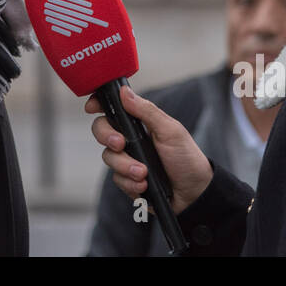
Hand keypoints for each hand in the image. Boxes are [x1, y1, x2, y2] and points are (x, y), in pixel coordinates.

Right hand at [86, 84, 213, 213]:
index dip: (99, 104)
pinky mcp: (127, 180)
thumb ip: (146, 111)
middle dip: (107, 137)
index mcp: (139, 122)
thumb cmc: (186, 157)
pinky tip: (144, 185)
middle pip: (101, 130)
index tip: (92, 108)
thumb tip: (124, 91)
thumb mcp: (170, 130)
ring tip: (144, 173)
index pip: (113, 108)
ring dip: (125, 166)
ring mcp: (127, 159)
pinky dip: (130, 183)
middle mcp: (129, 139)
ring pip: (108, 157)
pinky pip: (117, 179)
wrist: (194, 194)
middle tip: (120, 144)